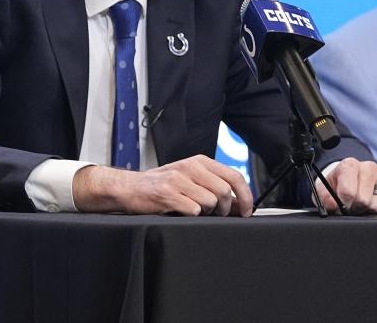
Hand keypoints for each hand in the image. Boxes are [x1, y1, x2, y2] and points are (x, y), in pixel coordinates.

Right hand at [71, 155, 253, 215]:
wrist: (129, 187)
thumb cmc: (162, 185)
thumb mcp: (190, 179)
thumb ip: (214, 186)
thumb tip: (240, 205)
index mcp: (200, 162)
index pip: (234, 176)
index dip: (245, 196)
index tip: (247, 210)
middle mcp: (191, 167)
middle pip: (224, 191)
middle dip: (225, 209)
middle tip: (217, 215)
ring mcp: (178, 179)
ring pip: (211, 201)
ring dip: (207, 213)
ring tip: (195, 211)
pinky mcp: (167, 193)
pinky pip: (193, 210)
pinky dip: (192, 216)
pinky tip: (182, 212)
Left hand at [314, 157, 376, 214]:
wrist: (352, 182)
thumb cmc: (338, 187)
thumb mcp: (325, 191)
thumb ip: (325, 198)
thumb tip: (333, 204)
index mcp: (350, 165)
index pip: (348, 191)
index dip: (344, 204)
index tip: (342, 205)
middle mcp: (369, 166)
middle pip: (365, 199)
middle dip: (357, 208)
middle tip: (353, 208)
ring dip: (371, 209)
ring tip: (364, 206)